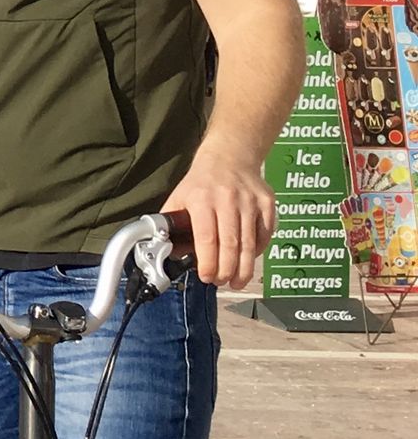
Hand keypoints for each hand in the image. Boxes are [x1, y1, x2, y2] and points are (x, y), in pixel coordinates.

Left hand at [161, 146, 274, 291]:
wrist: (230, 156)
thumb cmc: (201, 183)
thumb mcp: (179, 199)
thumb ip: (173, 226)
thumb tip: (171, 256)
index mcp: (202, 199)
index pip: (207, 238)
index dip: (208, 263)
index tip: (206, 277)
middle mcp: (228, 199)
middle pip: (231, 245)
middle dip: (227, 271)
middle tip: (222, 283)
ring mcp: (250, 201)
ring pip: (250, 243)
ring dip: (244, 268)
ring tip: (236, 282)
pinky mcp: (267, 203)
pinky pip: (265, 234)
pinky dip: (257, 251)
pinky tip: (248, 260)